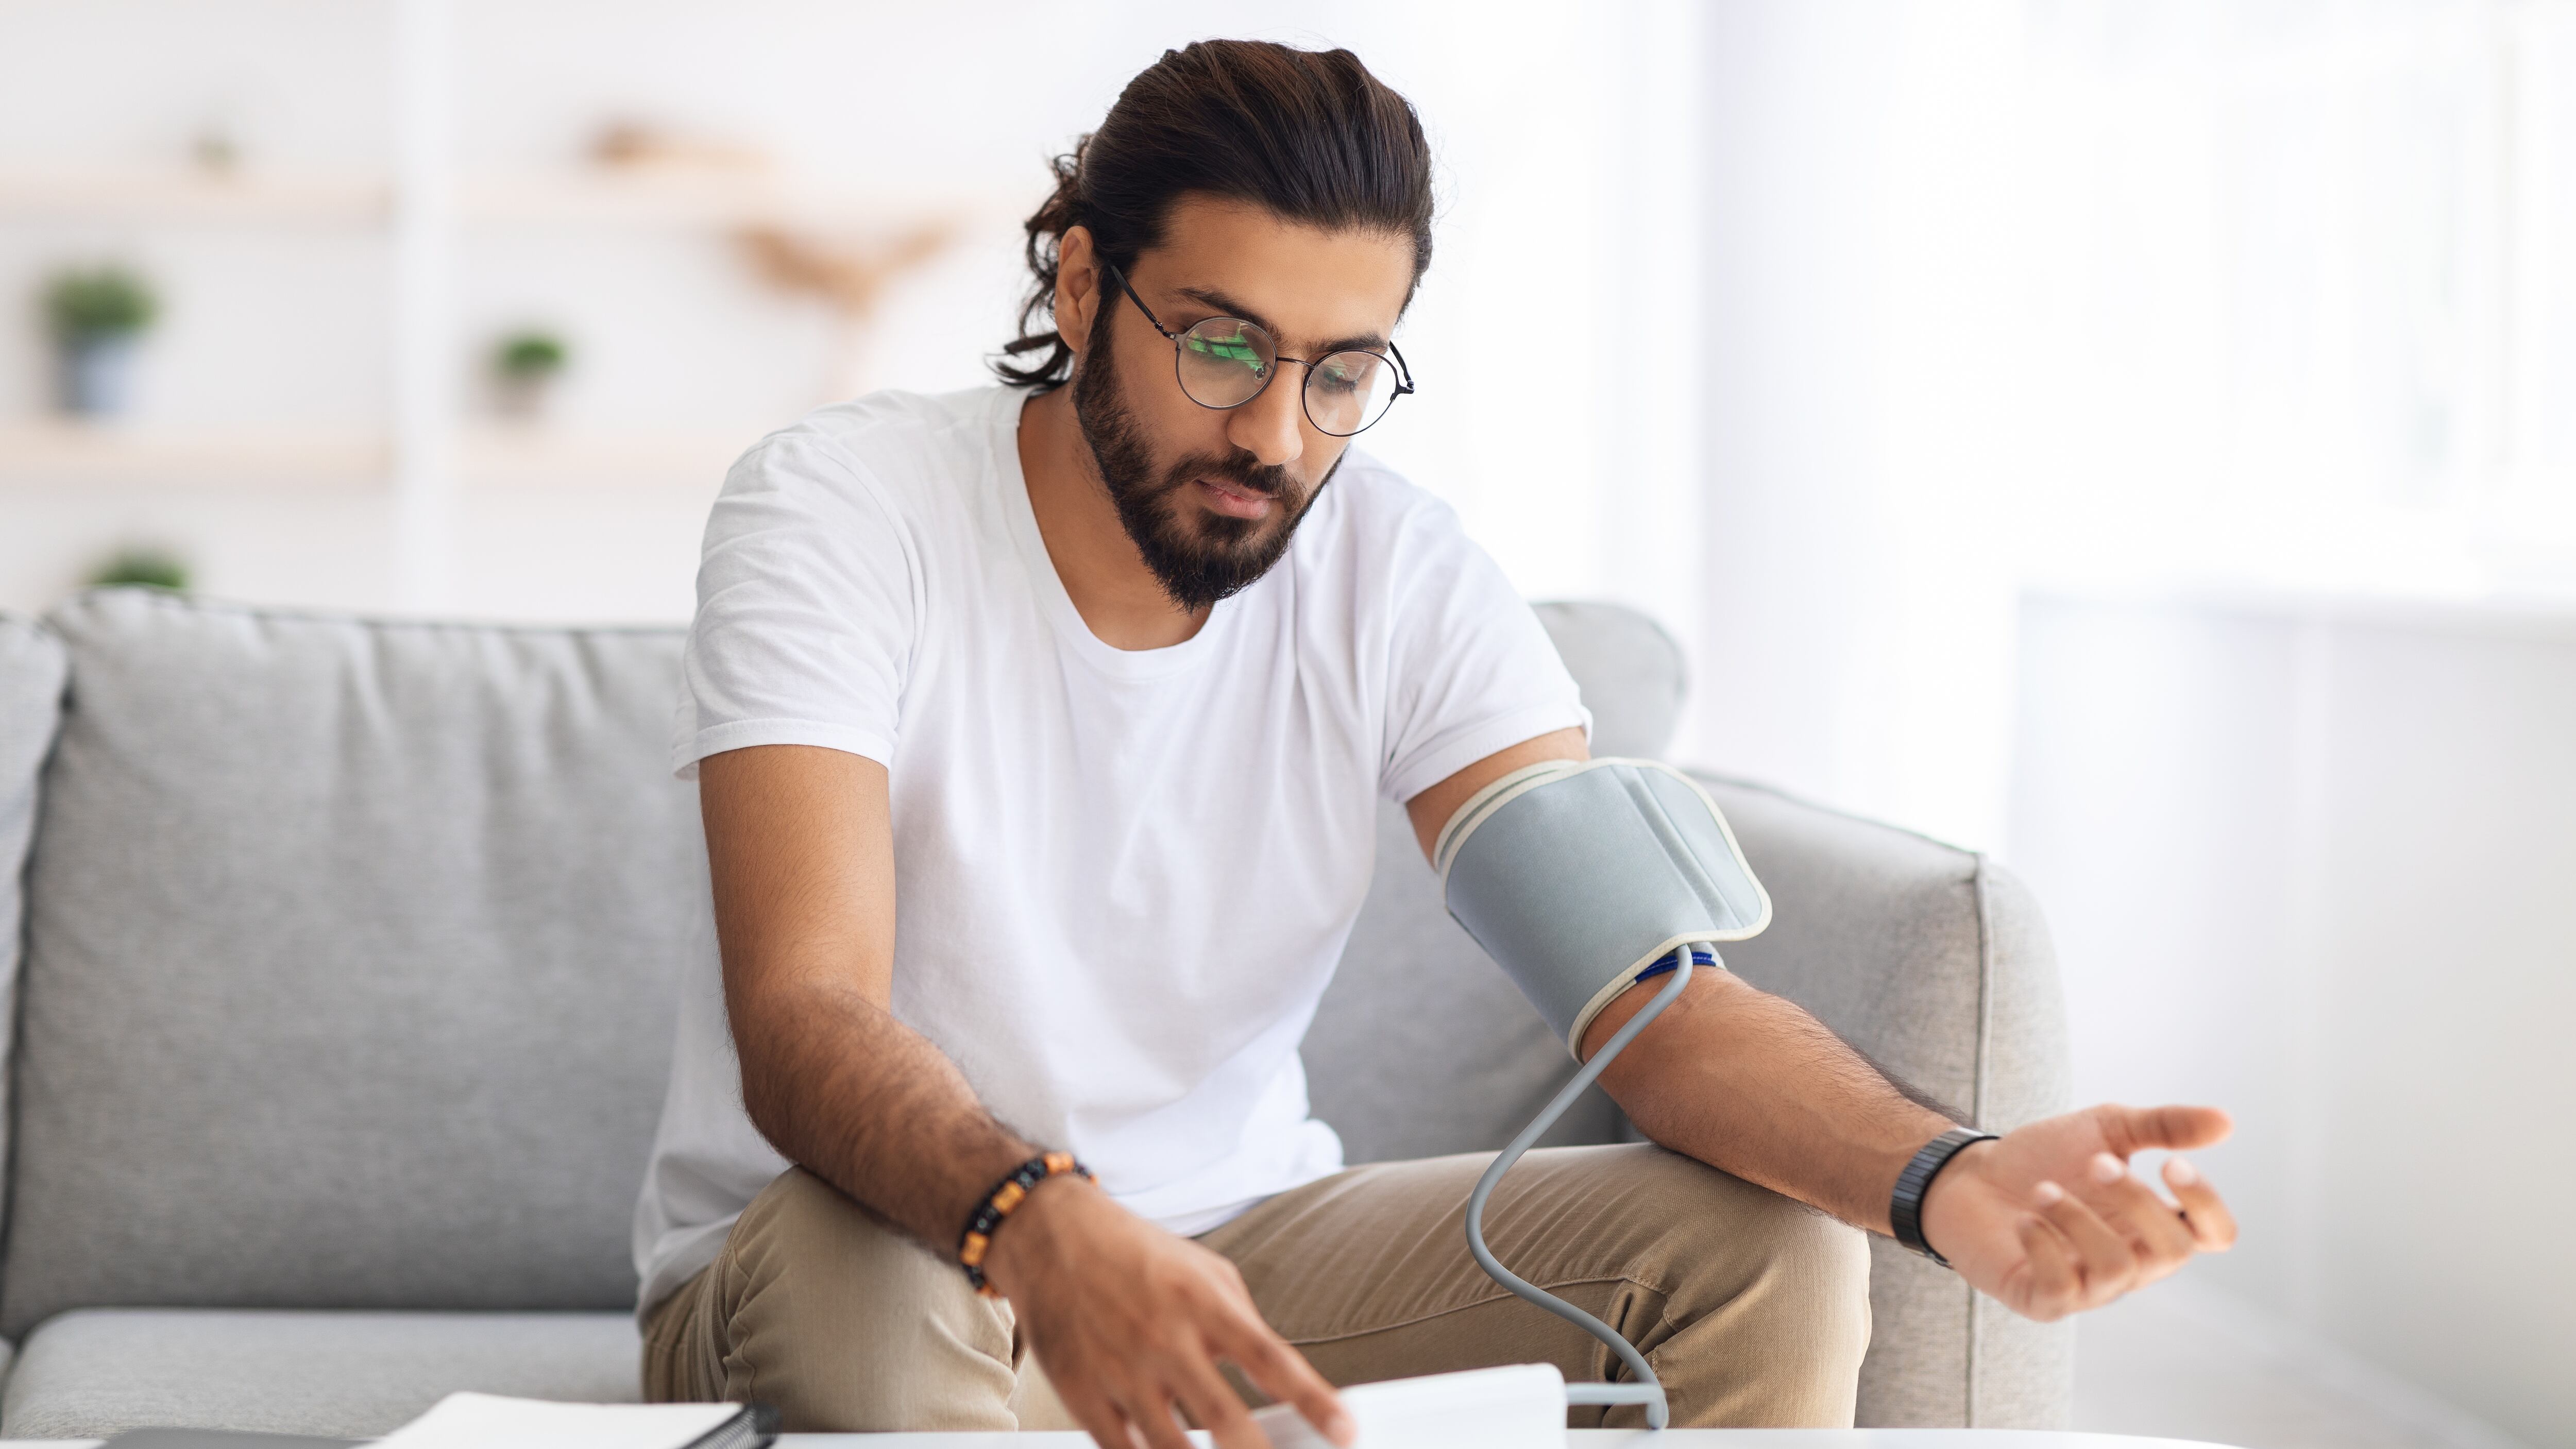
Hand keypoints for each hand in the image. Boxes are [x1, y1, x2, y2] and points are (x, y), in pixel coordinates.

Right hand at [982, 1175, 1353, 1448]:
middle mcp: (1164, 1338)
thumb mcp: (1206, 1270)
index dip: (1314, 1401)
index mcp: (1204, 1302)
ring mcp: (1120, 1371)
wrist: (1050, 1236)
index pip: (1271, 1360)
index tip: (1347, 1432)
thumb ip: (1243, 1324)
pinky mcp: (1082, 1395)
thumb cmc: (1138, 1254)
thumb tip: (1278, 1379)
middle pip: (1224, 1419)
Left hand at [1916, 1103, 2237, 1321]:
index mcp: (2156, 1224)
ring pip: (2117, 1269)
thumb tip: (2226, 1122)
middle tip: (2095, 1161)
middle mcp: (2134, 1262)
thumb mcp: (2107, 1129)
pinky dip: (2043, 1245)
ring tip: (2042, 1189)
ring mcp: (2092, 1287)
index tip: (2172, 1164)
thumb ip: (2163, 1126)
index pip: (2215, 1235)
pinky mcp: (2045, 1301)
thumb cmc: (2045, 1157)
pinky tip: (2023, 1218)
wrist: (1969, 1175)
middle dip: (2137, 1202)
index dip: (2207, 1206)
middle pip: (2173, 1251)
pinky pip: (2063, 1289)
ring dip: (2079, 1220)